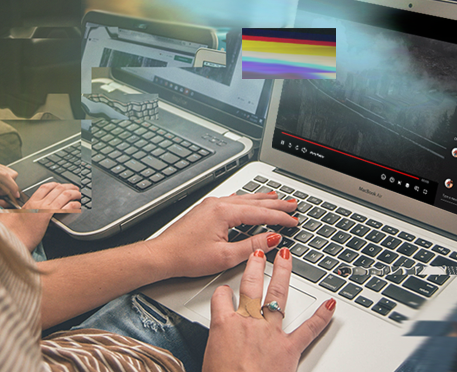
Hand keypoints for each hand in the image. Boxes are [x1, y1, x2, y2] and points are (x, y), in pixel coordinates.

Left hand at [0, 159, 19, 207]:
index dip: (13, 187)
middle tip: (2, 193)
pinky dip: (1, 177)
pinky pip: (1, 168)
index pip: (5, 176)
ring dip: (6, 181)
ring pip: (7, 170)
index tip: (16, 195)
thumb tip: (9, 204)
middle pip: (9, 172)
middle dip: (9, 184)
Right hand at [0, 182, 81, 251]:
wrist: (13, 238)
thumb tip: (25, 212)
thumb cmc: (14, 232)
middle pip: (56, 188)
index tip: (62, 186)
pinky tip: (77, 206)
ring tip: (79, 195)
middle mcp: (38, 202)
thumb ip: (24, 212)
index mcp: (30, 202)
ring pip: (63, 195)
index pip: (45, 187)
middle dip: (68, 187)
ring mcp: (43, 208)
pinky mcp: (48, 216)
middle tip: (75, 189)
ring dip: (74, 193)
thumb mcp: (16, 218)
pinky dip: (73, 204)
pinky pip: (64, 206)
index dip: (56, 184)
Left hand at [146, 191, 298, 278]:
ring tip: (276, 199)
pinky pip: (231, 201)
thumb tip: (272, 239)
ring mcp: (210, 206)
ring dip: (261, 200)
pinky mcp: (204, 211)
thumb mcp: (225, 256)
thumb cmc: (187, 256)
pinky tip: (247, 200)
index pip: (260, 213)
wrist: (162, 255)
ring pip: (242, 200)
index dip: (280, 217)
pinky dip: (245, 202)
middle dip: (275, 204)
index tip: (294, 220)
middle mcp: (217, 204)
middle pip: (253, 202)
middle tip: (292, 205)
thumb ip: (252, 246)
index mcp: (224, 212)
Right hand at [203, 247, 334, 371]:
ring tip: (286, 259)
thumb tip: (220, 354)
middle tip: (259, 253)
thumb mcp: (210, 358)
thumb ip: (218, 347)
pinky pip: (308, 329)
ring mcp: (270, 333)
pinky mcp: (289, 348)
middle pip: (251, 286)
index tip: (225, 290)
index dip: (222, 292)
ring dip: (283, 275)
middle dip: (255, 266)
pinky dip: (321, 317)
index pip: (220, 298)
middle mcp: (248, 323)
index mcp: (224, 326)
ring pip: (277, 296)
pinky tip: (329, 305)